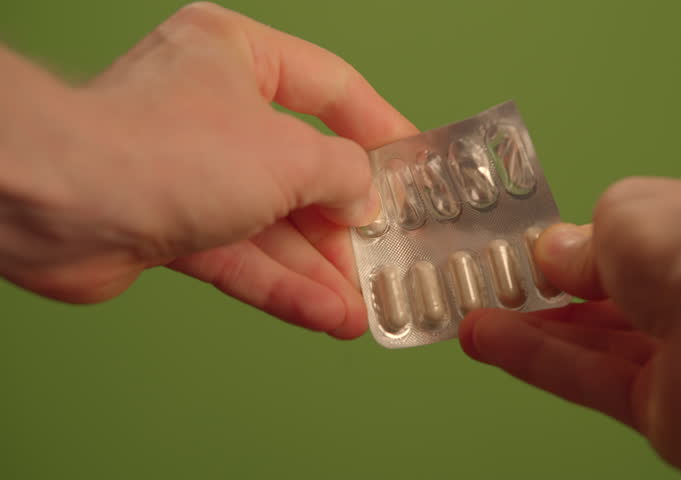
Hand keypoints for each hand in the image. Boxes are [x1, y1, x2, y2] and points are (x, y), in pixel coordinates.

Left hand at [0, 2, 416, 338]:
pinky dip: (282, 285)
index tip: (416, 166)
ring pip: (273, 223)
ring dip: (319, 269)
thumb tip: (364, 200)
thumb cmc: (170, 150)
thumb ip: (344, 175)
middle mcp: (214, 109)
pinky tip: (327, 316)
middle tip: (388, 257)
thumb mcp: (290, 154)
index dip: (381, 128)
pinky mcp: (170, 224)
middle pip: (302, 167)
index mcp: (239, 57)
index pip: (331, 88)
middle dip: (346, 223)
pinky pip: (241, 255)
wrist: (58, 204)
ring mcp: (191, 170)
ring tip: (363, 307)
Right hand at [459, 178, 680, 477]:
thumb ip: (583, 245)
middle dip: (544, 305)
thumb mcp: (621, 218)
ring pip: (592, 351)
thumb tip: (553, 254)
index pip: (631, 259)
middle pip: (607, 312)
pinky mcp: (665, 415)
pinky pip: (589, 384)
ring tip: (474, 322)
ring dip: (529, 336)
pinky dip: (538, 363)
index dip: (576, 263)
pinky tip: (490, 342)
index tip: (526, 263)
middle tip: (490, 297)